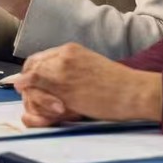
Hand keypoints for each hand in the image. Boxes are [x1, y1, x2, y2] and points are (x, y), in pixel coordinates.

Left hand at [13, 43, 162, 127]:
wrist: (134, 91)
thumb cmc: (118, 85)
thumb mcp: (90, 69)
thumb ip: (69, 72)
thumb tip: (51, 88)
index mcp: (70, 49)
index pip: (37, 59)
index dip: (31, 75)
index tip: (33, 88)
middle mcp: (63, 56)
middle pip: (30, 68)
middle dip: (28, 87)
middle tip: (35, 104)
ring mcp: (61, 70)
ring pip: (30, 81)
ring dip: (33, 98)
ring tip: (48, 112)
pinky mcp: (63, 87)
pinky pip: (36, 93)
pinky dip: (35, 103)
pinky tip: (48, 112)